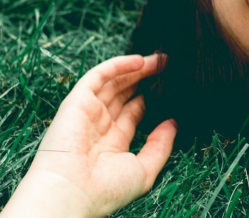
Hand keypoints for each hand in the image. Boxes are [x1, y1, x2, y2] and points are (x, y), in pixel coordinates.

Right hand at [1, 54, 176, 217]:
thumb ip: (160, 146)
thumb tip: (173, 123)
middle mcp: (100, 125)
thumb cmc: (105, 190)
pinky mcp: (77, 102)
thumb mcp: (144, 170)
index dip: (151, 97)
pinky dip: (117, 66)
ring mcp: (88, 112)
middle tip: (168, 66)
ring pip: (115, 82)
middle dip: (146, 78)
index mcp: (113, 142)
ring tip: (160, 59)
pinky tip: (139, 60)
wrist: (70, 194)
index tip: (170, 86)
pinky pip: (98, 77)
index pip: (134, 112)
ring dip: (136, 68)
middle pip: (125, 93)